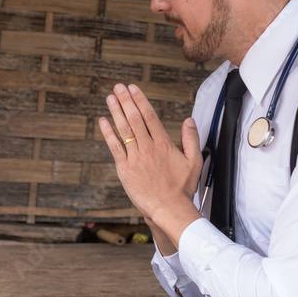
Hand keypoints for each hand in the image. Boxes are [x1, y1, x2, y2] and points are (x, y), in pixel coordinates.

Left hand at [99, 84, 202, 221]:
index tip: (133, 88)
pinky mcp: (125, 169)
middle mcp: (148, 148)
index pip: (150, 116)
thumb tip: (189, 120)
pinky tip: (103, 121)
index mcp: (164, 144)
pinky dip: (108, 133)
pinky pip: (114, 147)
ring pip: (124, 130)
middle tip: (118, 87)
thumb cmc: (182, 188)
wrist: (169, 209)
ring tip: (110, 97)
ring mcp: (135, 158)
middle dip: (126, 100)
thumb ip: (191, 139)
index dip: (140, 100)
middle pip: (135, 118)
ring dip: (116, 111)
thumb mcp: (194, 161)